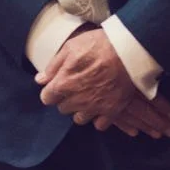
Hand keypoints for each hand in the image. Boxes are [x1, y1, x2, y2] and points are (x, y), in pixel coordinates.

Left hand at [36, 27, 169, 138]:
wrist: (129, 50)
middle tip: (76, 87)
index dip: (51, 91)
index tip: (58, 85)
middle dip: (66, 99)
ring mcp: (95, 107)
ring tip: (89, 97)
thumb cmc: (98, 45)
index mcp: (64, 84)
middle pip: (63, 109)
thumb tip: (40, 80)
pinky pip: (99, 125)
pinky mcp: (112, 111)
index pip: (46, 98)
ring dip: (81, 110)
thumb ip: (53, 66)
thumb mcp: (71, 47)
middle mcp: (77, 100)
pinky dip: (99, 118)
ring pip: (79, 119)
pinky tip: (101, 106)